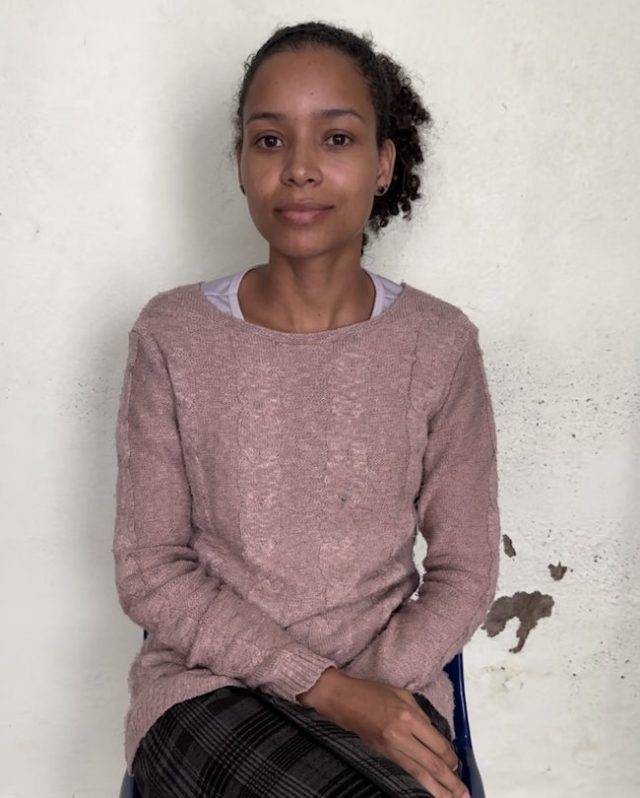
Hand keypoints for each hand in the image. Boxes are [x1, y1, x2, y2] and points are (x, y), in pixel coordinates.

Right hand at [300, 671, 468, 797]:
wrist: (342, 700)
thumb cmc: (372, 692)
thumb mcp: (401, 694)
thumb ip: (420, 715)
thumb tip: (435, 736)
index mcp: (408, 717)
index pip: (437, 745)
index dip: (451, 757)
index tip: (456, 764)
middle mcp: (401, 736)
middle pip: (432, 765)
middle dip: (450, 781)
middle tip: (464, 794)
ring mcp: (389, 750)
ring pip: (419, 776)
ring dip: (438, 791)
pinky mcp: (380, 757)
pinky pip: (404, 775)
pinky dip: (418, 786)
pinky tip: (427, 793)